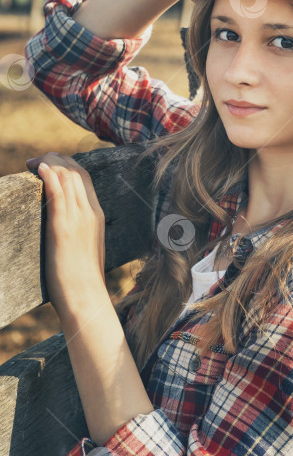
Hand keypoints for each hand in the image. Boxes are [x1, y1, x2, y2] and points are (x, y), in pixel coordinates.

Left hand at [25, 152, 107, 319]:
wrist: (85, 296)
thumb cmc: (82, 278)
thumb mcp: (86, 248)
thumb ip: (79, 232)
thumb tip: (65, 227)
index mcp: (96, 215)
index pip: (84, 178)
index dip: (67, 165)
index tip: (49, 165)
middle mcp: (90, 212)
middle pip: (76, 172)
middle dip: (56, 159)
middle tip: (36, 162)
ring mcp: (78, 218)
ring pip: (67, 177)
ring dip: (48, 163)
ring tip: (32, 163)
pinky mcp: (63, 227)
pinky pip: (58, 192)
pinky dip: (49, 175)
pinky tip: (39, 169)